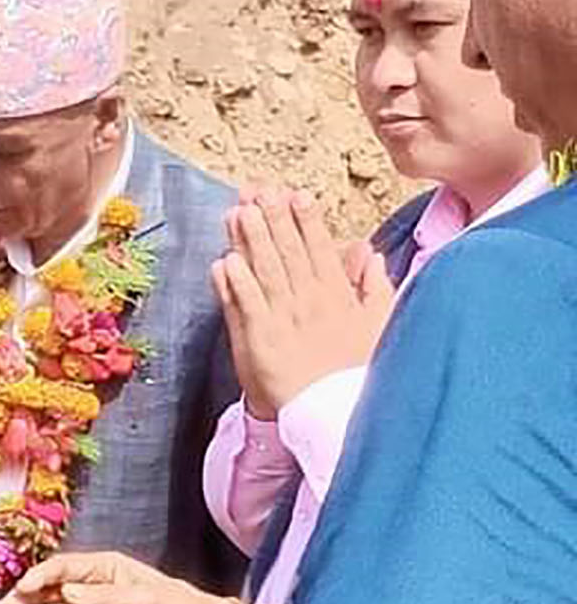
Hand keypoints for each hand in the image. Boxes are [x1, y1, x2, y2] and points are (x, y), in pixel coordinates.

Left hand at [213, 188, 394, 419]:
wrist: (334, 412)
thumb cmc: (356, 372)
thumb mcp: (378, 324)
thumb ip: (374, 286)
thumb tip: (368, 254)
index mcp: (337, 295)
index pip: (319, 249)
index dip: (306, 220)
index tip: (296, 195)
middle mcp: (310, 301)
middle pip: (288, 252)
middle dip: (274, 219)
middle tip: (259, 190)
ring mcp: (284, 320)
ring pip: (265, 271)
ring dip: (251, 240)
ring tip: (238, 212)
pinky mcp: (260, 340)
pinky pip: (246, 306)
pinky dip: (235, 282)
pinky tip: (224, 260)